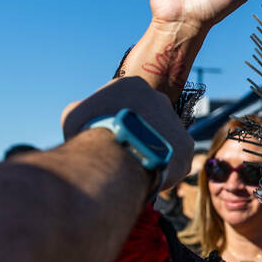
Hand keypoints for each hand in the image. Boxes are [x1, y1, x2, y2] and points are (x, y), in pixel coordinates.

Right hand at [60, 76, 195, 187]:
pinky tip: (149, 175)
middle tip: (124, 151)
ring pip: (162, 139)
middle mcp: (160, 99)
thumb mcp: (74, 116)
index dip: (115, 120)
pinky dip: (163, 167)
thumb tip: (88, 119)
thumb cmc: (91, 132)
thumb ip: (85, 113)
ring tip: (136, 167)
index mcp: (132, 86)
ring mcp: (176, 122)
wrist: (119, 153)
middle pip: (147, 119)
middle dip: (137, 133)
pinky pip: (175, 158)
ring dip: (151, 150)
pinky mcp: (186, 145)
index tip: (109, 135)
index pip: (125, 102)